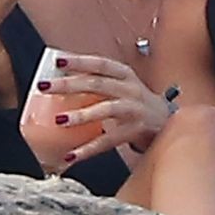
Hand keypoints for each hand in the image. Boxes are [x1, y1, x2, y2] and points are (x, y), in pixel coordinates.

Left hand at [34, 54, 177, 167]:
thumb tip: (60, 84)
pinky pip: (110, 140)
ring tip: (60, 120)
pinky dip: (89, 148)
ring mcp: (135, 109)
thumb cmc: (137, 105)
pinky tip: (72, 154)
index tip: (58, 61)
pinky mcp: (137, 130)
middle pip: (97, 83)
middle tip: (45, 87)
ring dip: (81, 115)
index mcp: (124, 75)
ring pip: (105, 109)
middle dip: (69, 84)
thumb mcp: (121, 88)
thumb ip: (97, 85)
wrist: (169, 123)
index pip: (100, 63)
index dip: (80, 61)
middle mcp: (130, 89)